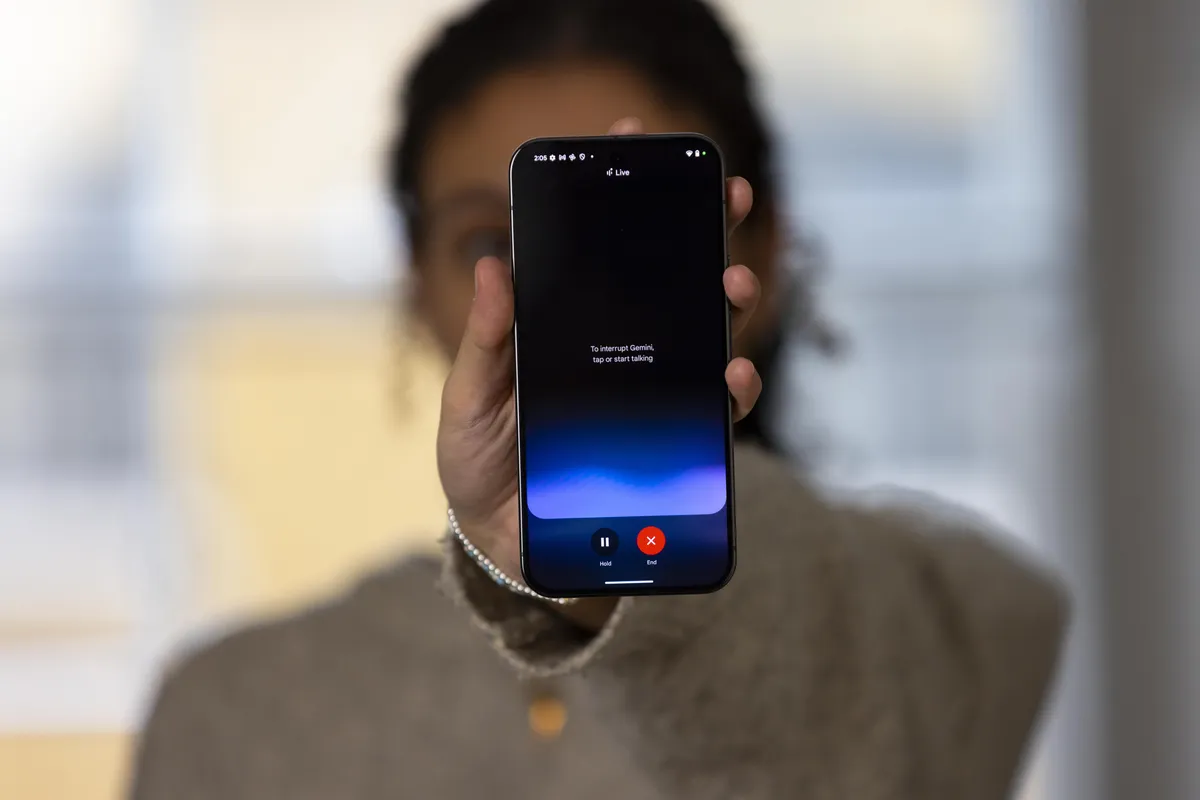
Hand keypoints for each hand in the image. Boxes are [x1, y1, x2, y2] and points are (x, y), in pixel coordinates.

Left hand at [437, 118, 761, 627]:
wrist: (505, 545)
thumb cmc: (479, 466)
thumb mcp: (468, 402)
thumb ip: (483, 342)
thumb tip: (492, 264)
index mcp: (563, 330)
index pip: (596, 253)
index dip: (617, 196)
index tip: (635, 136)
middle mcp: (614, 352)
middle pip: (664, 281)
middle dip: (699, 232)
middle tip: (722, 198)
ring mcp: (647, 395)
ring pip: (700, 335)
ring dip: (725, 302)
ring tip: (733, 283)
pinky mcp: (669, 445)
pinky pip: (710, 410)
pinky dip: (728, 387)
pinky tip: (731, 373)